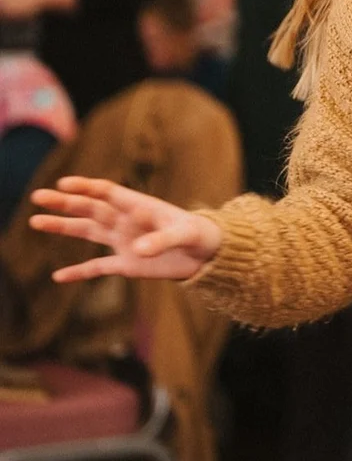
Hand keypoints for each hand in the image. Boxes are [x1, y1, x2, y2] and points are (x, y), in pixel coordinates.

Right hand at [30, 176, 221, 281]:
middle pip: (90, 209)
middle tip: (37, 197)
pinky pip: (97, 267)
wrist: (206, 253)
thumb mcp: (184, 235)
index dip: (86, 187)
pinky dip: (79, 272)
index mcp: (140, 206)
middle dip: (65, 203)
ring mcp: (124, 241)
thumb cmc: (199, 234)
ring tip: (35, 221)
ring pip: (87, 232)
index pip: (108, 192)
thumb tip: (137, 250)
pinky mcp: (127, 264)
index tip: (63, 183)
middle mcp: (126, 221)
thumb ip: (162, 240)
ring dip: (63, 227)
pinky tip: (58, 276)